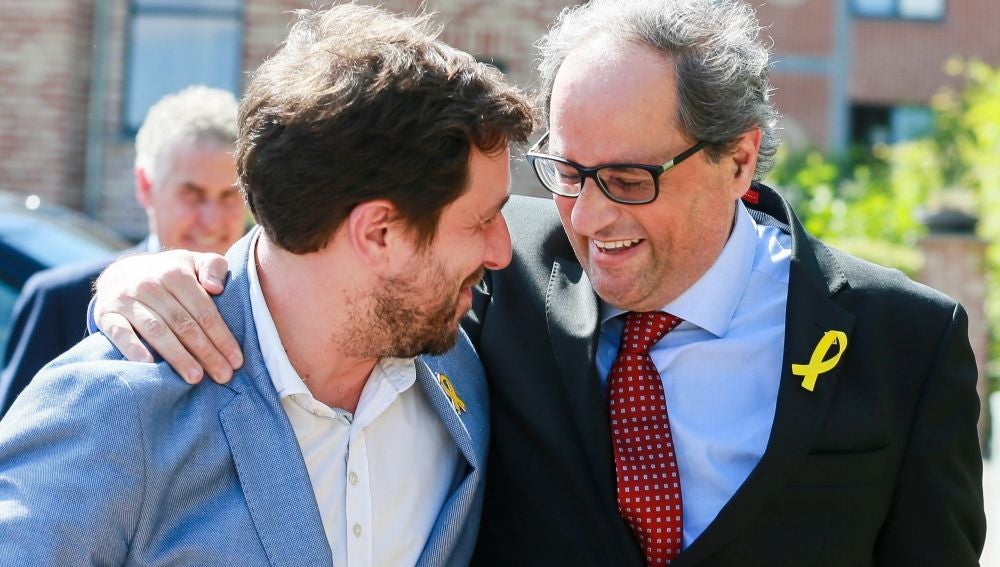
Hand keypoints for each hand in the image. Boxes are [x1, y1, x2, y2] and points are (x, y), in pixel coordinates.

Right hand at [93, 250, 242, 383]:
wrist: (120, 272)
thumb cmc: (169, 274)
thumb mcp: (193, 262)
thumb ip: (213, 267)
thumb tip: (216, 288)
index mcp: (176, 273)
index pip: (204, 311)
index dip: (222, 337)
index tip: (236, 360)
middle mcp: (150, 284)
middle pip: (184, 324)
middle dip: (206, 352)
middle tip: (223, 375)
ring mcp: (127, 299)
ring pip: (157, 331)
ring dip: (178, 356)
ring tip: (196, 378)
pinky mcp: (106, 314)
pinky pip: (120, 333)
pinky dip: (133, 348)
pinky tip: (149, 365)